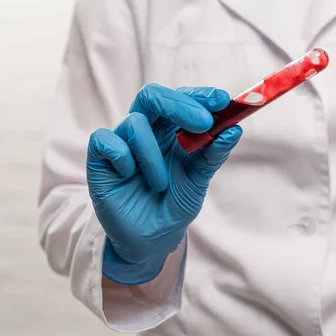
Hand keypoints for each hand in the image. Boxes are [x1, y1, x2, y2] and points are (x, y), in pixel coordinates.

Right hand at [86, 84, 241, 284]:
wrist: (151, 239)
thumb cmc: (175, 204)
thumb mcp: (198, 180)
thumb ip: (213, 154)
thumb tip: (235, 130)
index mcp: (172, 130)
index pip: (183, 99)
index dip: (200, 96)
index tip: (222, 100)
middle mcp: (148, 131)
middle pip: (154, 96)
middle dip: (180, 105)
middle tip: (204, 122)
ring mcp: (123, 142)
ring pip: (134, 122)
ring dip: (152, 154)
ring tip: (161, 183)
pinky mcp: (100, 158)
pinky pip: (106, 140)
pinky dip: (122, 156)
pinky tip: (129, 175)